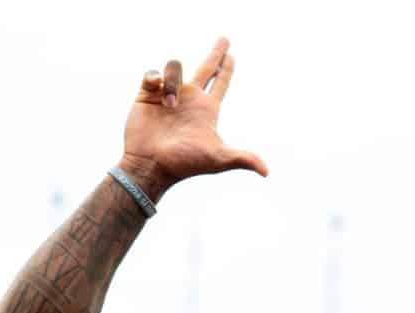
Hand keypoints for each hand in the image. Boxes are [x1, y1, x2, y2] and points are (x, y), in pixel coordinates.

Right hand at [119, 37, 267, 200]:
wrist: (151, 165)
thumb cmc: (185, 163)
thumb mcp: (218, 159)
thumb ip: (243, 159)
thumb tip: (267, 172)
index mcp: (207, 109)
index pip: (221, 83)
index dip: (227, 69)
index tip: (232, 56)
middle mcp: (190, 98)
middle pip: (206, 68)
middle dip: (216, 53)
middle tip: (225, 38)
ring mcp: (168, 95)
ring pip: (175, 67)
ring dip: (173, 81)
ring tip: (169, 105)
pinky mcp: (147, 95)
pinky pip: (153, 73)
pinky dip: (156, 78)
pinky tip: (157, 93)